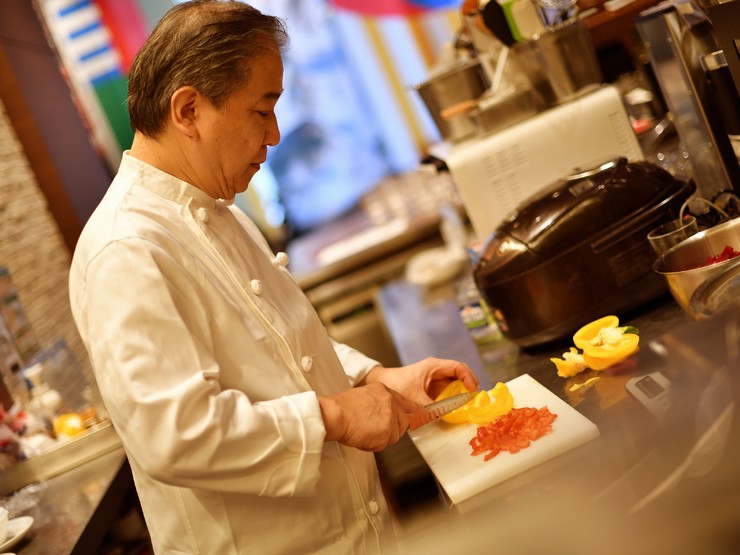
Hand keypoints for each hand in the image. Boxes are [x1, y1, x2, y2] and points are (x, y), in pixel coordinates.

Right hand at [318, 383, 421, 450]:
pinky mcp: (387, 430)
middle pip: (403, 422)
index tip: (421, 416)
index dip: (412, 412)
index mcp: (384, 390)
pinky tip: (362, 436)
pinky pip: (385, 444)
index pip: (406, 403)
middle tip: (372, 430)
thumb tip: (386, 417)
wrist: (333, 414)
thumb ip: (379, 404)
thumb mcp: (363, 396)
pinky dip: (373, 444)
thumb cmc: (341, 408)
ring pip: (394, 435)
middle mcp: (390, 401)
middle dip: (390, 430)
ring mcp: (390, 415)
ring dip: (380, 438)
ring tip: (363, 431)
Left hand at [362, 357, 478, 404]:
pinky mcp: (430, 386)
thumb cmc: (396, 386)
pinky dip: (452, 397)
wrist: (381, 384)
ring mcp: (434, 378)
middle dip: (468, 384)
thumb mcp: (415, 400)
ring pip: (454, 382)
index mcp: (433, 366)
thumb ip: (432, 409)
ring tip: (467, 404)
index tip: (472, 390)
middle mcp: (436, 370)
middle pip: (459, 373)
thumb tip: (446, 416)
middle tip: (474, 398)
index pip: (458, 367)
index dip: (468, 377)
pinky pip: (446, 390)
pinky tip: (455, 407)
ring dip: (461, 392)